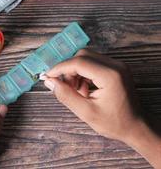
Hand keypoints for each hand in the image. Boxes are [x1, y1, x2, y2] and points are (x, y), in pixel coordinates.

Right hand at [42, 49, 160, 167]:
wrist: (136, 127)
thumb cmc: (114, 123)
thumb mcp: (85, 112)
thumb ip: (65, 95)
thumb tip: (49, 81)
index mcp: (110, 75)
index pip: (78, 62)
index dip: (60, 68)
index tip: (48, 76)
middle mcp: (115, 65)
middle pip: (82, 56)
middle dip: (69, 70)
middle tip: (65, 87)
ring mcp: (117, 65)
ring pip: (87, 58)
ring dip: (76, 72)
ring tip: (77, 91)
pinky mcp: (116, 68)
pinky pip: (94, 63)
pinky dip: (84, 73)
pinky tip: (85, 89)